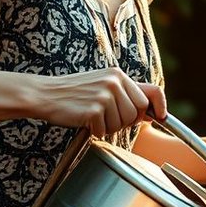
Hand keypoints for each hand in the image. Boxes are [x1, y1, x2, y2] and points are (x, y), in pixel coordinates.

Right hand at [34, 68, 165, 136]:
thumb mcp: (102, 85)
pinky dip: (95, 131)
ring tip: (92, 117)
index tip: (162, 117)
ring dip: (108, 127)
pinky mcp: (94, 109)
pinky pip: (105, 130)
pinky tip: (84, 121)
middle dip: (125, 121)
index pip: (152, 91)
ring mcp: (105, 95)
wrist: (44, 94)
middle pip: (138, 113)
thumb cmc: (73, 94)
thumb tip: (151, 113)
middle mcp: (115, 82)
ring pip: (123, 124)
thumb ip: (126, 95)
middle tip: (105, 117)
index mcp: (119, 75)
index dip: (160, 106)